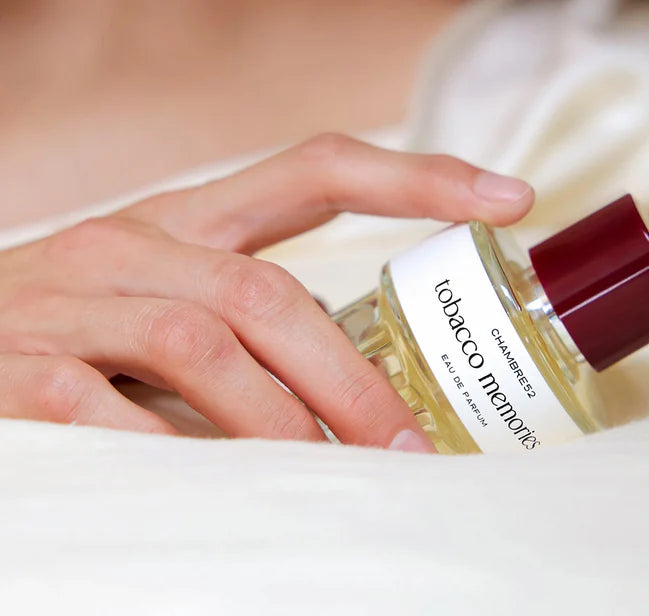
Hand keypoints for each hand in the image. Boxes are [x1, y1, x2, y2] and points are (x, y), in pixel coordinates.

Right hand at [0, 134, 533, 450]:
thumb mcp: (169, 309)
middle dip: (351, 380)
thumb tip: (373, 410)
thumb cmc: (79, 335)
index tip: (509, 199)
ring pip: (204, 342)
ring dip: (282, 419)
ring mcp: (70, 298)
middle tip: (409, 450)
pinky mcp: (18, 364)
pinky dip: (173, 451)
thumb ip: (258, 339)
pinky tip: (217, 486)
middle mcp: (133, 242)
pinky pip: (107, 408)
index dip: (417, 179)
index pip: (316, 169)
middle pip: (270, 291)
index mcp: (188, 222)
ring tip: (333, 478)